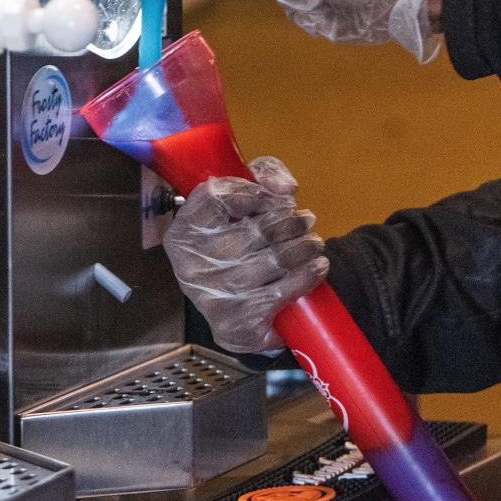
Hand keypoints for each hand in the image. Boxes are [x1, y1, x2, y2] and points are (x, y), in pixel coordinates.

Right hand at [163, 157, 328, 353]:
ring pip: (272, 262)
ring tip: (314, 243)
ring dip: (304, 249)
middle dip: (289, 223)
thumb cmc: (236, 246)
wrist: (235, 310)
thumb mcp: (242, 202)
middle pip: (252, 232)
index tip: (278, 198)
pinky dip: (304, 278)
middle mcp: (191, 264)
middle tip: (306, 221)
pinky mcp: (235, 325)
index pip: (215, 198)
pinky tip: (317, 267)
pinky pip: (279, 294)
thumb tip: (286, 189)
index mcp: (183, 232)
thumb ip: (262, 176)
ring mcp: (212, 297)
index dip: (252, 193)